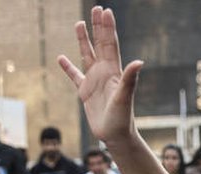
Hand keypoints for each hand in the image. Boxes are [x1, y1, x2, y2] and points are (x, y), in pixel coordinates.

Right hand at [57, 6, 143, 144]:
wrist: (116, 135)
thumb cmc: (123, 118)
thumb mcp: (125, 97)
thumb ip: (130, 78)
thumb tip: (139, 61)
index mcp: (114, 71)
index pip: (110, 44)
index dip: (107, 28)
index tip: (105, 11)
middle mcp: (105, 73)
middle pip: (100, 45)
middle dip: (98, 27)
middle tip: (96, 9)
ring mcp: (94, 81)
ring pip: (87, 55)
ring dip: (84, 40)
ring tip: (79, 24)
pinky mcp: (85, 92)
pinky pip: (75, 76)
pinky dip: (68, 67)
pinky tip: (61, 58)